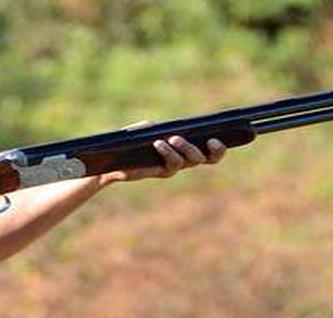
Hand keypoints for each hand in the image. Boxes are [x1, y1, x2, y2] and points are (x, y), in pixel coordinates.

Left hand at [101, 135, 225, 183]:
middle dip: (208, 150)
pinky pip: (169, 165)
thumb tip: (174, 130)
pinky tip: (159, 143)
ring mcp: (171, 168)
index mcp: (186, 149)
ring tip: (172, 138)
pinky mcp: (158, 172)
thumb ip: (164, 129)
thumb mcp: (151, 129)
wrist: (114, 158)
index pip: (210, 153)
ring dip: (184, 148)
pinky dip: (166, 152)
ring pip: (186, 162)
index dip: (219, 149)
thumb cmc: (134, 140)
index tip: (217, 139)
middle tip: (208, 141)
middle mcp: (182, 160)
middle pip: (205, 159)